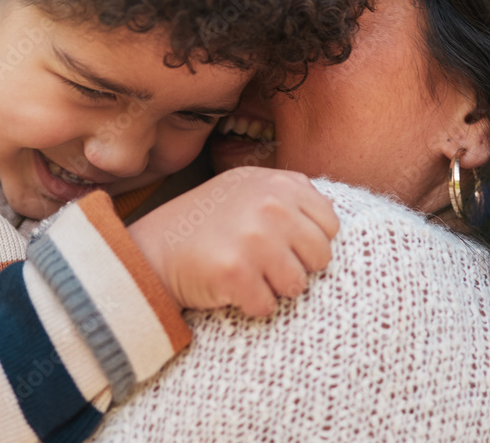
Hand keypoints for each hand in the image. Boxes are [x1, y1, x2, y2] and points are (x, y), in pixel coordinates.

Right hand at [128, 166, 338, 316]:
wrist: (154, 248)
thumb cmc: (206, 221)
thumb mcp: (247, 187)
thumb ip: (289, 193)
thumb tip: (334, 213)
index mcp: (278, 183)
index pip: (330, 224)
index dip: (308, 241)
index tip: (283, 245)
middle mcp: (270, 205)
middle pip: (320, 257)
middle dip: (295, 267)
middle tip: (263, 263)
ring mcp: (254, 238)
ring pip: (298, 285)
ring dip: (274, 289)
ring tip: (246, 274)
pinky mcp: (236, 272)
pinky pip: (268, 306)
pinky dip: (251, 305)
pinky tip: (231, 287)